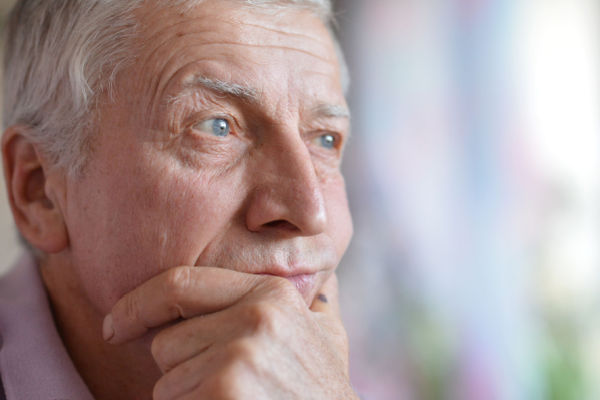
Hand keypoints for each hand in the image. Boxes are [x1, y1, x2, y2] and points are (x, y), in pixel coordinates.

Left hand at [102, 267, 357, 398]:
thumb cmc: (321, 394)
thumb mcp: (327, 338)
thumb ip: (316, 299)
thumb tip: (319, 272)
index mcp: (273, 295)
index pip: (179, 284)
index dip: (138, 305)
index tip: (115, 325)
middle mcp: (257, 316)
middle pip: (167, 340)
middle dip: (183, 368)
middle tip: (228, 388)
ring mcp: (241, 354)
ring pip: (166, 378)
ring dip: (188, 397)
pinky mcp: (226, 390)